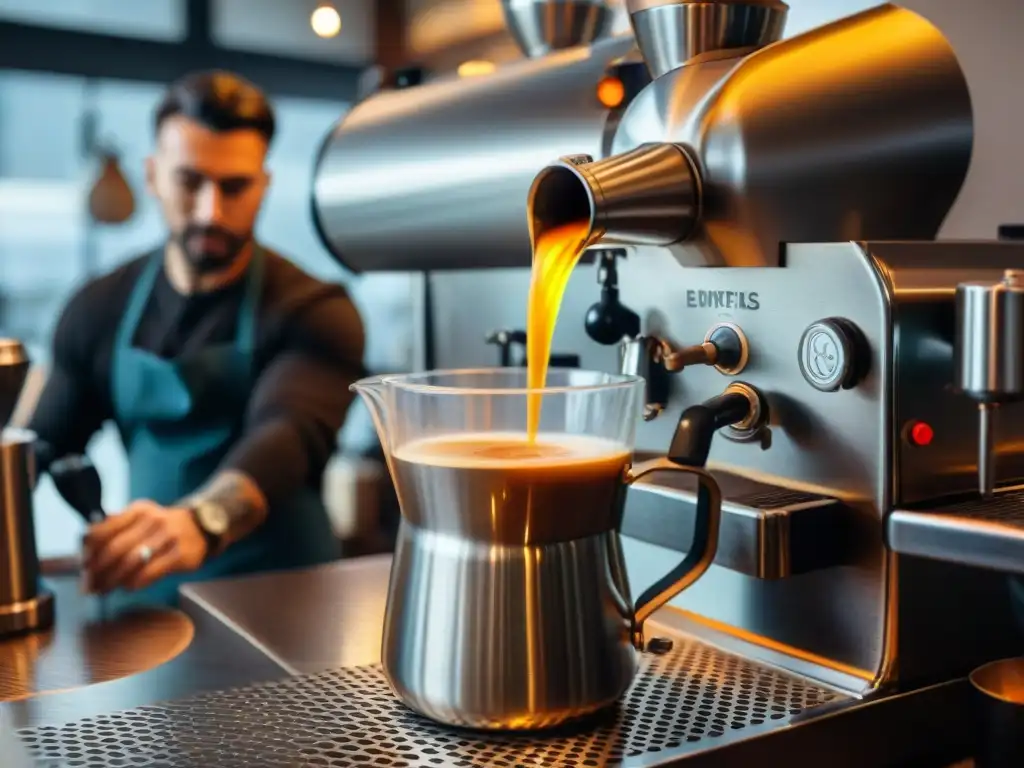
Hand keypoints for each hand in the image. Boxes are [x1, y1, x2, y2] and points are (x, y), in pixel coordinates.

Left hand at [81, 501, 207, 594]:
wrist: (203, 527)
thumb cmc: (164, 526)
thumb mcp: (142, 517)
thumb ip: (116, 525)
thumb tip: (84, 541)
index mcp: (138, 510)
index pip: (104, 529)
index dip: (88, 550)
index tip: (82, 564)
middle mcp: (152, 521)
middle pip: (115, 548)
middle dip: (97, 570)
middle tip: (88, 584)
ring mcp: (167, 538)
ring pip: (130, 563)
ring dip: (112, 580)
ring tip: (103, 589)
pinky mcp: (179, 556)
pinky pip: (149, 573)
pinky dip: (134, 583)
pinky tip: (127, 587)